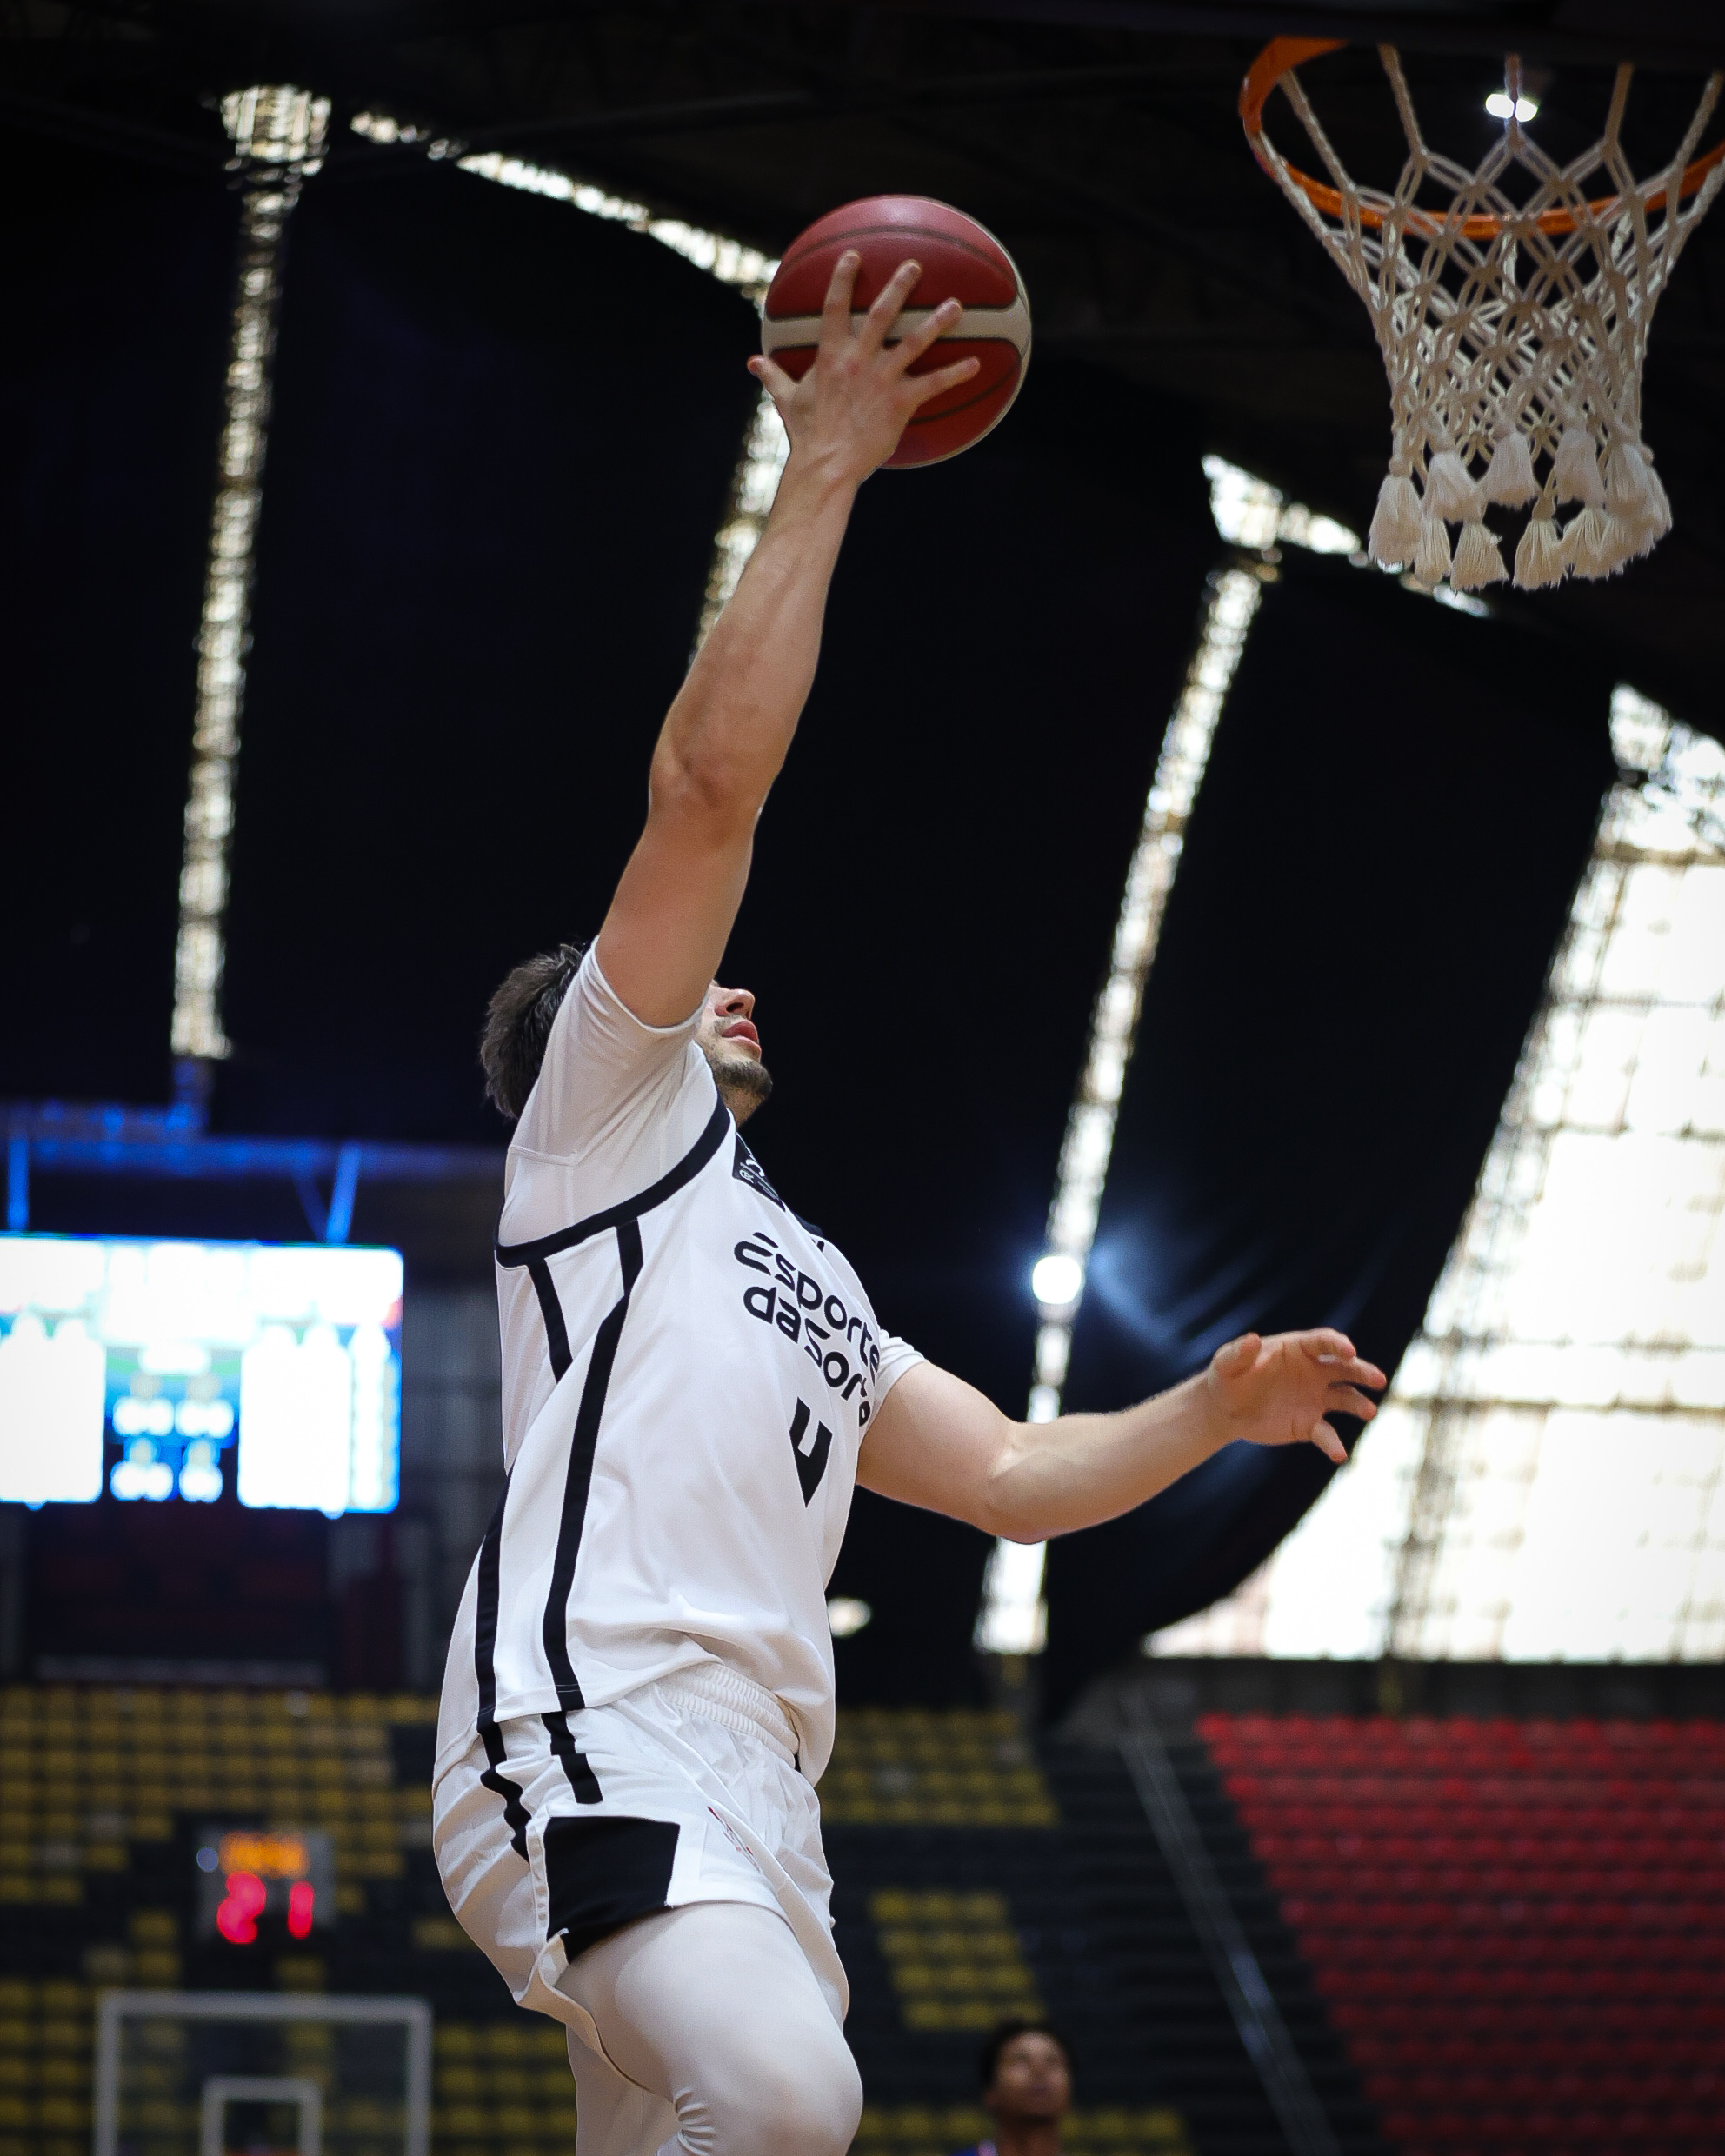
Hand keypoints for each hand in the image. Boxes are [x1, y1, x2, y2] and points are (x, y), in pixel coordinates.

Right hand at [748, 251, 980, 488]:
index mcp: (831, 355)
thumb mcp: (787, 400)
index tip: (854, 256)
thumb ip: (773, 376)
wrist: (826, 465)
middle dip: (900, 286)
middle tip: (916, 266)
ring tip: (955, 305)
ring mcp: (881, 379)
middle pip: (882, 313)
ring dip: (937, 321)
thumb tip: (752, 363)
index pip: (835, 306)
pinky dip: (956, 373)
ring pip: (915, 342)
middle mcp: (859, 360)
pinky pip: (933, 384)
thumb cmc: (806, 434)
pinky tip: (976, 364)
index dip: (843, 278)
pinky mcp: (900, 403)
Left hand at [1204, 1328, 1384, 1465]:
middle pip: (1344, 1368)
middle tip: (1378, 1379)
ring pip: (1345, 1399)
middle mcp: (1313, 1372)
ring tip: (1370, 1411)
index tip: (1350, 1351)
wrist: (1225, 1410)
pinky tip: (1339, 1454)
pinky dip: (1333, 1444)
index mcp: (1297, 1350)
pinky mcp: (1309, 1424)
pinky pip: (1326, 1434)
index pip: (1324, 1342)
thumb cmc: (1227, 1378)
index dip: (1338, 1344)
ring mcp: (1315, 1398)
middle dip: (1362, 1371)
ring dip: (1359, 1404)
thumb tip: (1251, 1340)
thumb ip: (1238, 1353)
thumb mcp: (1226, 1364)